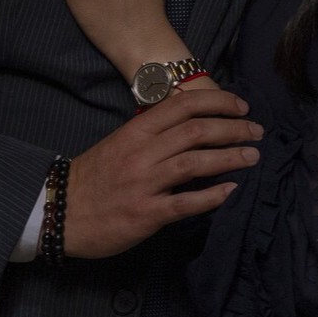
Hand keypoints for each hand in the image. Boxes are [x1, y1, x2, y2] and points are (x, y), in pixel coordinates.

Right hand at [64, 89, 262, 256]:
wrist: (61, 210)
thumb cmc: (96, 174)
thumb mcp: (122, 139)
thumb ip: (154, 127)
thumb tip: (190, 109)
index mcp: (137, 129)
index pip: (184, 105)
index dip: (217, 102)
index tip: (242, 106)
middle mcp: (143, 152)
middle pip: (196, 131)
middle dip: (232, 128)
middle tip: (257, 132)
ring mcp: (144, 183)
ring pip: (194, 163)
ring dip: (229, 157)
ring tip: (253, 156)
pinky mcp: (145, 214)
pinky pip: (184, 203)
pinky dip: (211, 196)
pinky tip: (231, 191)